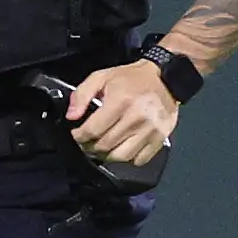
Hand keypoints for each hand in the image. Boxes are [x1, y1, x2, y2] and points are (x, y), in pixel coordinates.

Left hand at [64, 60, 178, 167]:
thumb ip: (82, 95)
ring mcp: (150, 130)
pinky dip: (129, 159)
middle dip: (90, 147)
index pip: (92, 130)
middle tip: (88, 142)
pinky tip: (123, 147)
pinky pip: (140, 159)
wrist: (165, 79)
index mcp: (120, 101)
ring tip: (103, 147)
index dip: (79, 136)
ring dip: (107, 155)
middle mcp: (136, 117)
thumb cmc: (132, 78)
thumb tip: (71, 116)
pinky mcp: (160, 138)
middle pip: (105, 146)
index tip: (77, 135)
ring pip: (121, 156)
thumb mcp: (101, 77)